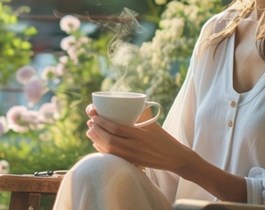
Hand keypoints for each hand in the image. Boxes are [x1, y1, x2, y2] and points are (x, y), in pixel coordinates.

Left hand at [84, 108, 198, 174]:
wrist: (174, 158)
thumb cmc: (163, 138)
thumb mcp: (152, 124)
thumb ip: (140, 113)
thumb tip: (127, 101)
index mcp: (139, 134)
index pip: (115, 128)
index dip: (102, 121)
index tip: (94, 115)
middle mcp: (134, 146)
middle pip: (109, 139)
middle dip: (97, 130)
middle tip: (90, 122)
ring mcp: (132, 156)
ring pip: (109, 149)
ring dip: (97, 140)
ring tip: (89, 131)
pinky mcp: (132, 162)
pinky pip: (114, 156)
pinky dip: (103, 150)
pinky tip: (97, 144)